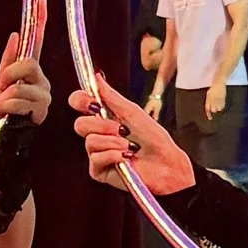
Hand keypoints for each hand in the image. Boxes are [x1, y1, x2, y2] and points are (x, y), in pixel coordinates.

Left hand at [0, 0, 50, 129]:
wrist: (3, 132)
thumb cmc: (3, 107)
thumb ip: (8, 60)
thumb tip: (15, 36)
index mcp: (30, 69)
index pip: (36, 40)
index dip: (40, 21)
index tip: (41, 2)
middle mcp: (41, 80)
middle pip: (29, 64)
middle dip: (8, 75)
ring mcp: (43, 95)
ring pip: (19, 87)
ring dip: (1, 98)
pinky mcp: (40, 112)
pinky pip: (17, 102)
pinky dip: (1, 107)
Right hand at [73, 78, 194, 195]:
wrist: (166, 165)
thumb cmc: (155, 140)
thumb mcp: (133, 112)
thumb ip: (111, 96)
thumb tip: (96, 76)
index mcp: (105, 117)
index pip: (81, 104)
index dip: (80, 100)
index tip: (90, 101)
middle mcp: (99, 135)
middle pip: (80, 124)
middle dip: (101, 125)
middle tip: (120, 129)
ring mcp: (98, 153)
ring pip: (90, 142)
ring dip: (113, 142)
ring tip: (130, 147)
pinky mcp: (100, 171)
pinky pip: (96, 159)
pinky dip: (112, 155)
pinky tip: (126, 158)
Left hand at [204, 79, 228, 120]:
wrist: (218, 84)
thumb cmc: (213, 89)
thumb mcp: (208, 95)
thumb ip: (208, 102)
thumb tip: (209, 109)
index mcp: (208, 99)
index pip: (207, 109)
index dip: (208, 114)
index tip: (210, 118)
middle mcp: (212, 100)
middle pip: (213, 110)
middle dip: (214, 110)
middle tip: (215, 107)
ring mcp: (218, 100)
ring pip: (218, 109)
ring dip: (218, 108)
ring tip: (218, 105)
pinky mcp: (222, 99)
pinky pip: (222, 106)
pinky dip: (222, 106)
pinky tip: (221, 103)